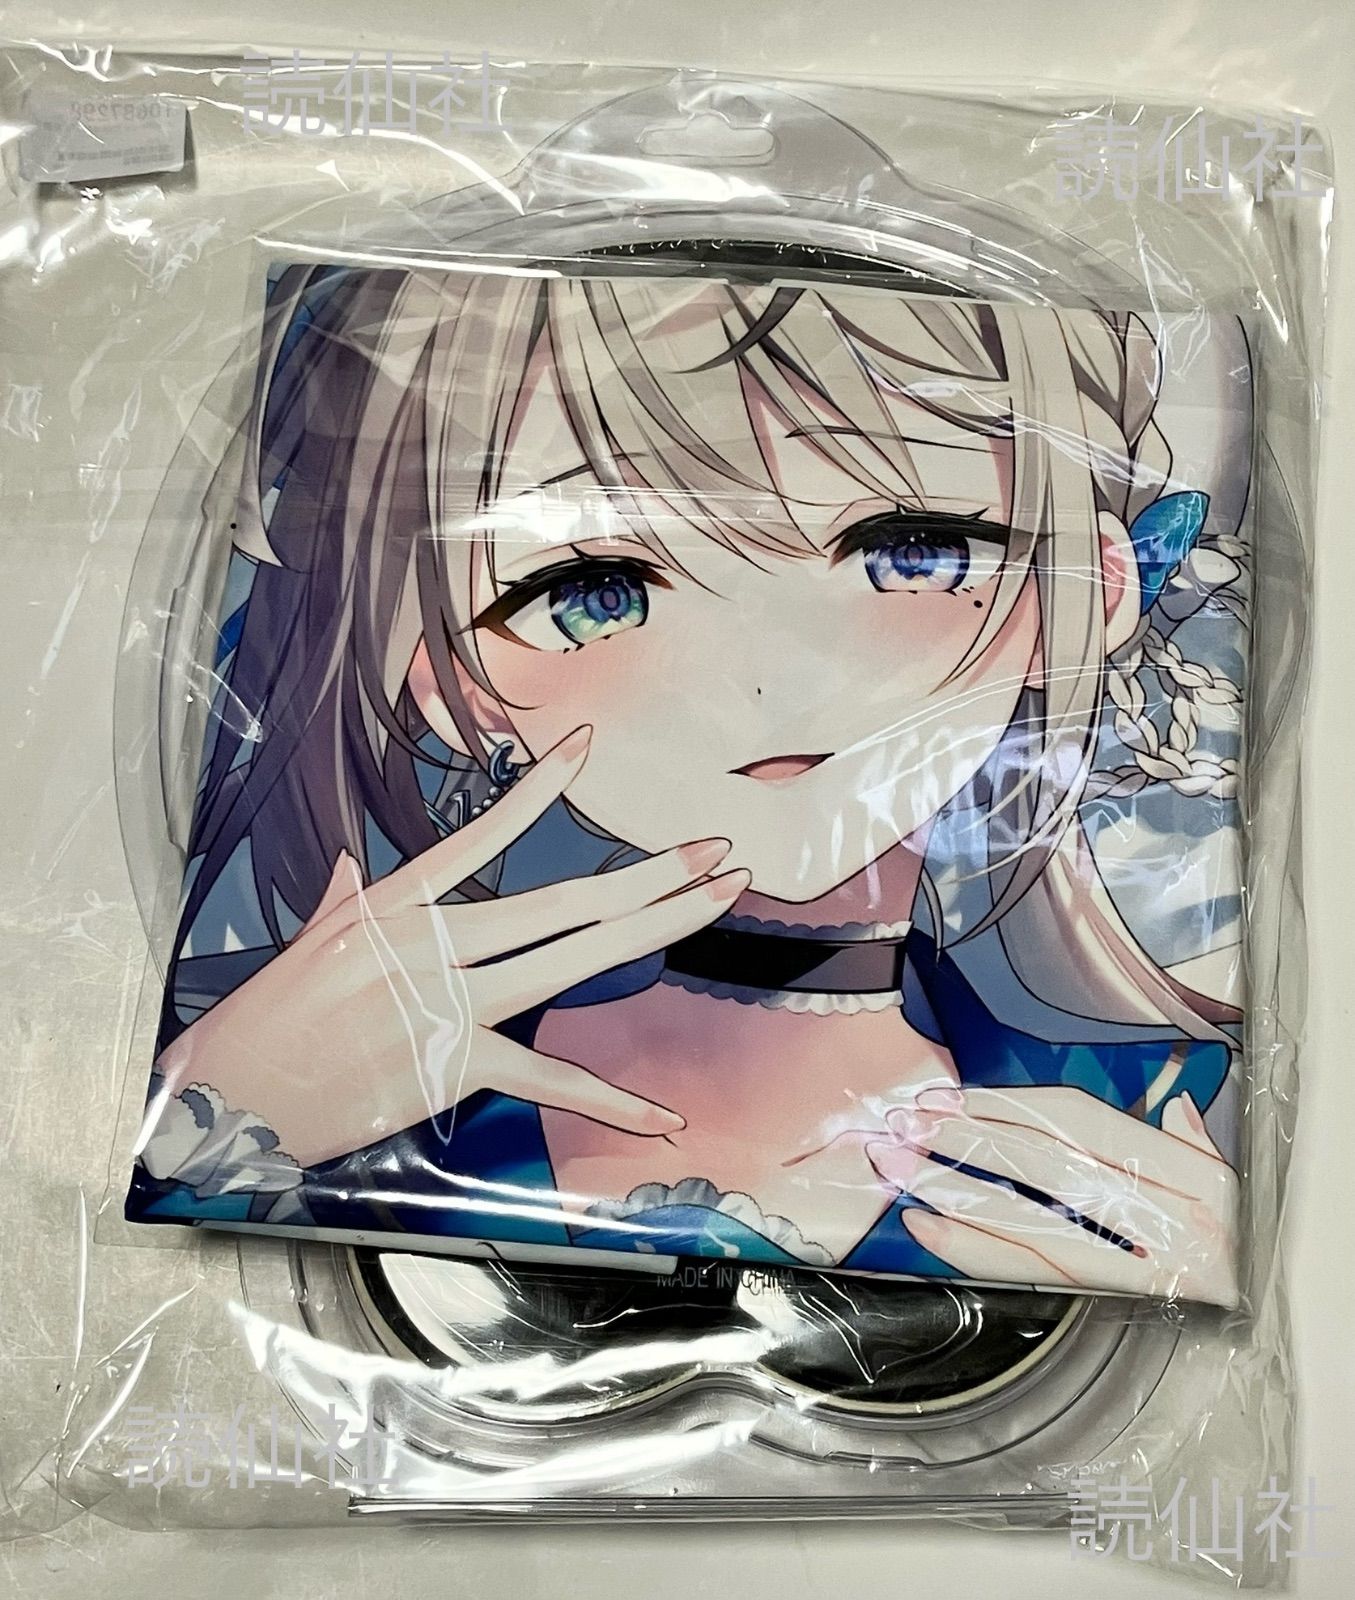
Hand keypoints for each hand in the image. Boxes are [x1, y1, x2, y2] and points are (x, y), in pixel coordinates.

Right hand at [155, 725, 748, 1168]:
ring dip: (653, 929)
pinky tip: (662, 1117)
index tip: (585, 745)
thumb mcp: (306, 946)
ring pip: (571, 960)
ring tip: (713, 901)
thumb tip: (350, 865)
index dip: (539, 788)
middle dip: (650, 874)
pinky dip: (610, 1103)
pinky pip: (547, 1079)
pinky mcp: (456, 1067)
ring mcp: (450, 1003)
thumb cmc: (262, 1024)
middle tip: (716, 852)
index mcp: (395, 906)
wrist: (231, 1101)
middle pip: (561, 901)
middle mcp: (432, 944)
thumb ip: (342, 903)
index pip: (480, 834)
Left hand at [866, 1085, 1238, 1307]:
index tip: (947, 1097)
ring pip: (1029, 1213)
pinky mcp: (1126, 1300)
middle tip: (900, 1124)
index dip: (1005, 1104)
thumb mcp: (1233, 1185)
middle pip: (1042, 1161)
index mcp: (1183, 1166)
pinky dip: (972, 1249)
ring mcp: (1145, 1258)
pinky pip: (1035, 1269)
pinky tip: (926, 1229)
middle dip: (963, 1139)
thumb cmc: (1251, 1247)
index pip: (1075, 1120)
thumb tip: (1174, 1109)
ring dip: (952, 1188)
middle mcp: (1165, 1208)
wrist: (1283, 1310)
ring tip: (897, 1169)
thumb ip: (1193, 1143)